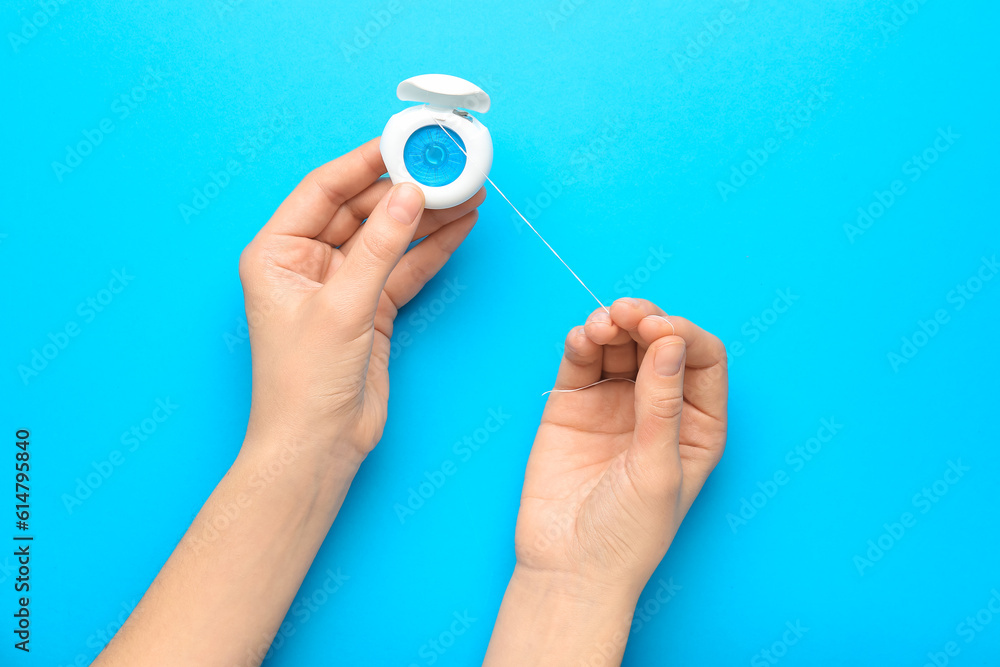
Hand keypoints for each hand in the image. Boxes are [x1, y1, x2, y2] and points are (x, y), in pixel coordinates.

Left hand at [238, 138, 484, 467]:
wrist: (317, 448)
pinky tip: (459, 227)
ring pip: (388, 236)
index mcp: (277, 252)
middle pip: (361, 208)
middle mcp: (306, 261)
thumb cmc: (303, 385)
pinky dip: (431, 249)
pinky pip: (403, 266)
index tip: (406, 142)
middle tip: (450, 169)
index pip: (324, 189)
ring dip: (426, 216)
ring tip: (468, 192)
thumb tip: (411, 193)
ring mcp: (341, 284)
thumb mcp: (343, 307)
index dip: (366, 162)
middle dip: (406, 189)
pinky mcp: (370, 307)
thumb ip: (380, 246)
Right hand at [516, 297, 727, 596]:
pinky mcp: (574, 404)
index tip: (659, 330)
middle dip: (645, 321)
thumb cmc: (627, 535)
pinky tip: (582, 338)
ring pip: (620, 344)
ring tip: (600, 325)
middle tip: (626, 314)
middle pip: (659, 342)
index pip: (701, 358)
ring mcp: (614, 402)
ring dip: (612, 325)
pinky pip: (582, 360)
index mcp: (698, 424)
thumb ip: (662, 403)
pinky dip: (582, 341)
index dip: (683, 335)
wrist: (568, 568)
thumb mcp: (658, 469)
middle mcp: (658, 407)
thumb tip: (669, 340)